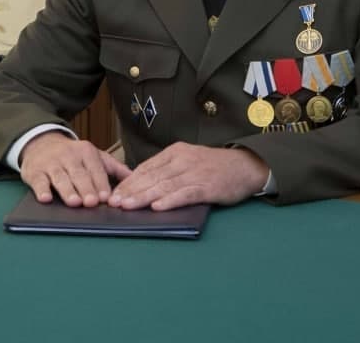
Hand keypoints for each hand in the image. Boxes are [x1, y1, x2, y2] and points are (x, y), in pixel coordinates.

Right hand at [19, 132, 131, 207]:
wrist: (41, 143)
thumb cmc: (72, 155)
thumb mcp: (94, 156)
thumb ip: (114, 168)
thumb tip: (136, 179)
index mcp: (86, 152)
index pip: (96, 169)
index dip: (101, 183)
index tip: (106, 197)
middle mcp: (68, 156)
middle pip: (79, 174)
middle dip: (86, 188)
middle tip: (92, 202)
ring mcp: (51, 164)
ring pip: (60, 178)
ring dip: (67, 190)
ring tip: (75, 203)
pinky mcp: (35, 172)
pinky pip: (38, 181)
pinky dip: (41, 190)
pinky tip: (46, 198)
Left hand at [108, 143, 268, 210]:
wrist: (246, 166)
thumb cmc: (214, 167)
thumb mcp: (188, 161)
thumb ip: (168, 170)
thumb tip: (142, 185)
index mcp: (175, 152)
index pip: (146, 167)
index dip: (128, 181)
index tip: (113, 193)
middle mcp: (183, 160)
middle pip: (152, 176)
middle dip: (130, 190)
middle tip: (113, 202)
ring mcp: (195, 173)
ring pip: (164, 185)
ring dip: (144, 197)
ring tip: (128, 206)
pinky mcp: (207, 186)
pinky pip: (185, 193)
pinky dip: (170, 200)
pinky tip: (158, 207)